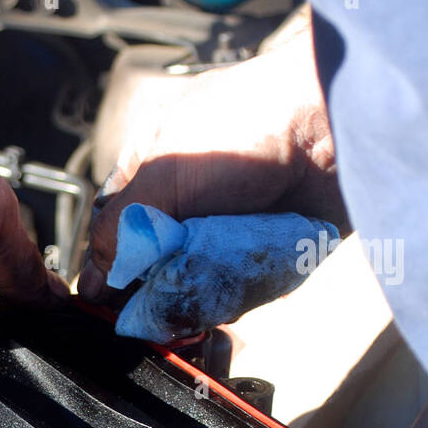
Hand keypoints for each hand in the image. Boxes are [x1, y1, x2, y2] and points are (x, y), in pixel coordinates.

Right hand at [79, 27, 346, 305]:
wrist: (335, 123)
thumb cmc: (244, 124)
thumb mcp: (161, 178)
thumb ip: (118, 232)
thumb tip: (91, 286)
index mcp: (148, 176)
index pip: (111, 237)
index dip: (110, 272)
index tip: (112, 304)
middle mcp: (183, 206)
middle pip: (151, 270)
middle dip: (159, 287)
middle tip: (168, 293)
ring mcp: (223, 230)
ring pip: (192, 285)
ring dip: (201, 290)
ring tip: (219, 270)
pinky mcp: (261, 252)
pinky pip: (236, 290)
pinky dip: (240, 290)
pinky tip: (248, 273)